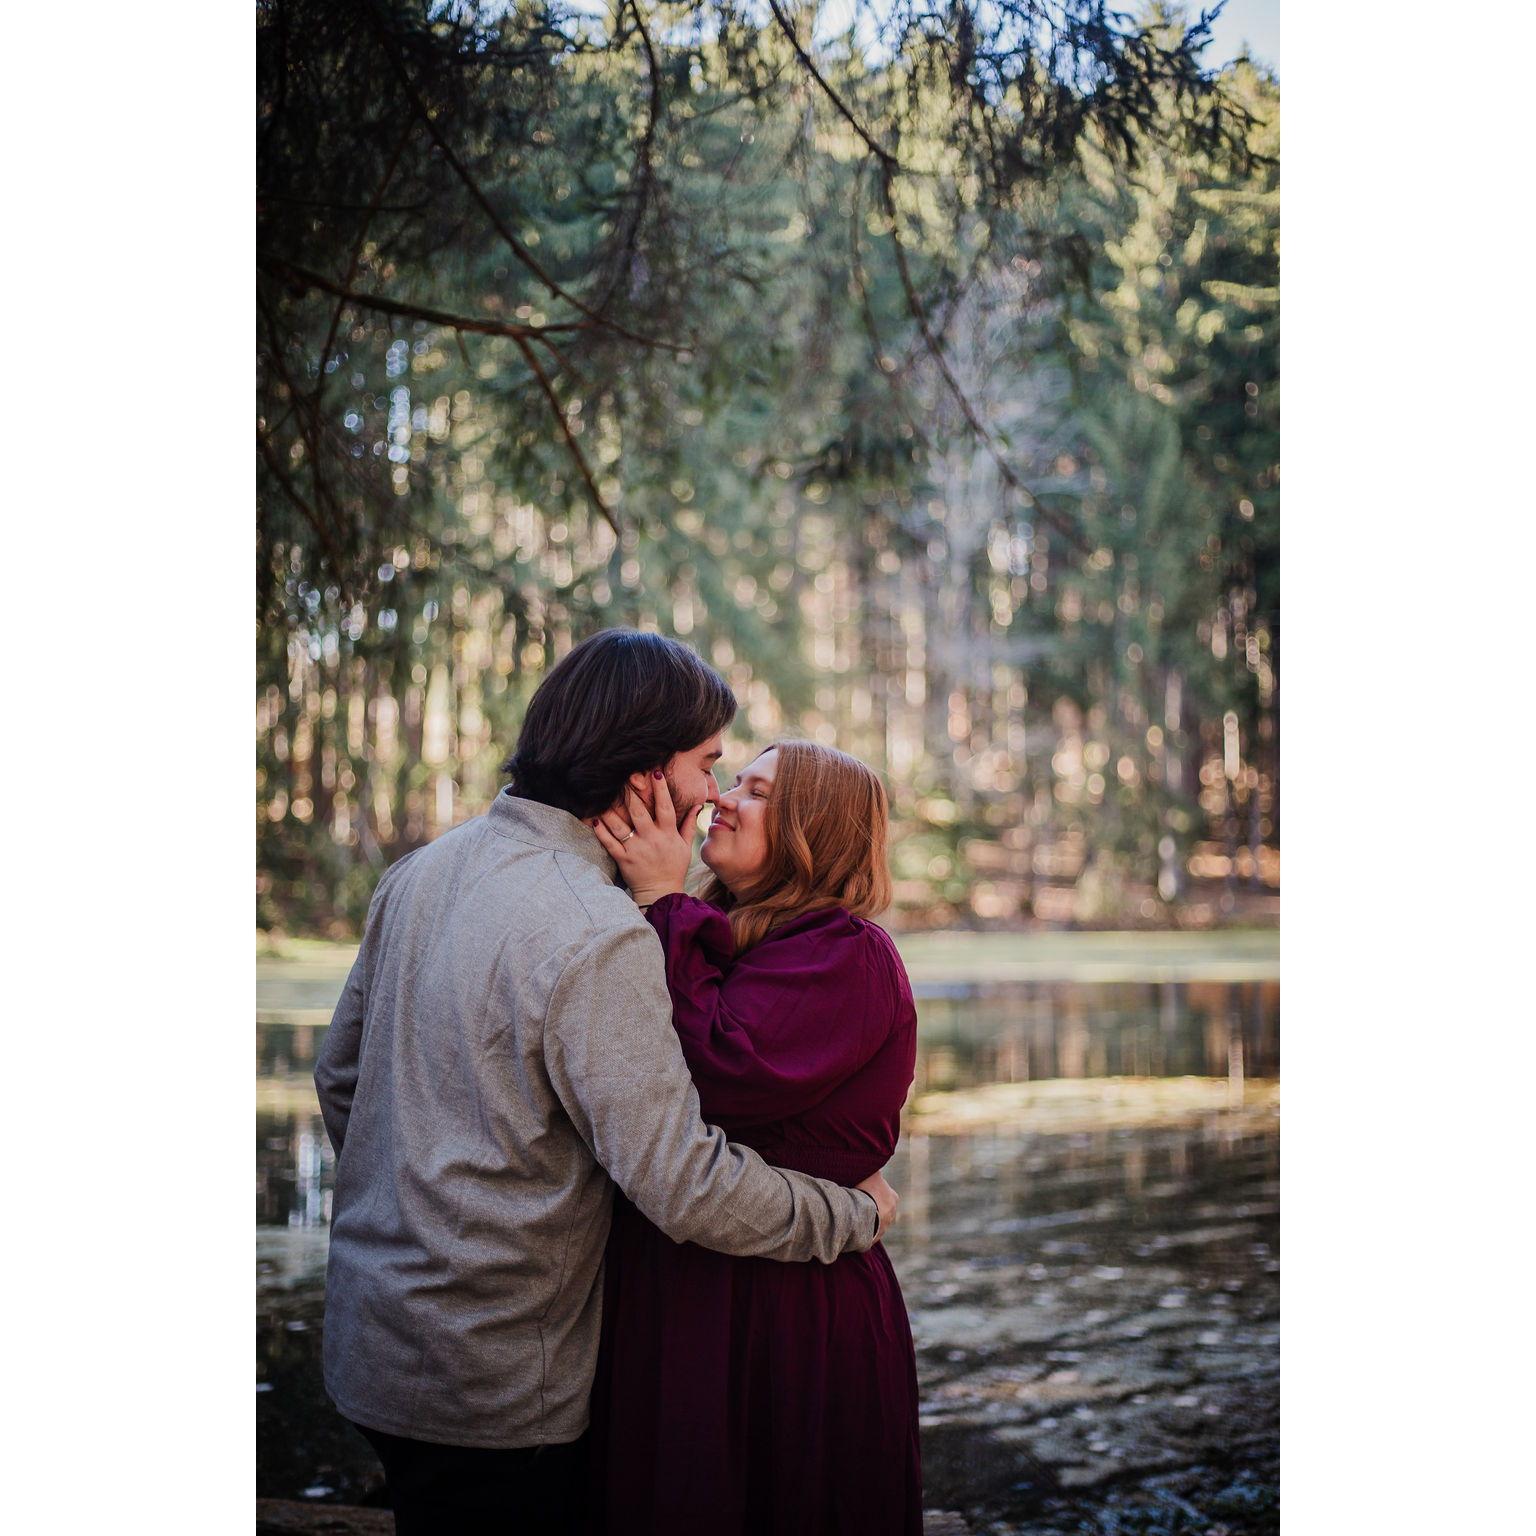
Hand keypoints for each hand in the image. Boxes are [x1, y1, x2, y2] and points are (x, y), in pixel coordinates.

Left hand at [592, 773, 693, 905]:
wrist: (662, 893)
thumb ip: (688, 824)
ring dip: (611, 811)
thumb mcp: (685, 846)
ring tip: (603, 796)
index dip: (661, 789)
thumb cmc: (674, 868)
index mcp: (668, 834)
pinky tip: (595, 819)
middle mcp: (652, 839)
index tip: (655, 772)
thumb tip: (697, 805)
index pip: (665, 807)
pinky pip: (610, 843)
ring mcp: (636, 849)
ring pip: (621, 826)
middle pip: (639, 812)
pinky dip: (601, 831)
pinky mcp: (623, 859)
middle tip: (623, 778)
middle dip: (631, 794)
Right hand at [855, 1168, 898, 1241]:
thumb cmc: (866, 1191)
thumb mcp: (872, 1173)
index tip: (865, 1190)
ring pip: (876, 1221)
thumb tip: (876, 1161)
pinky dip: (862, 1229)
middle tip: (859, 1202)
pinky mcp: (874, 1238)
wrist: (861, 1212)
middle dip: (873, 1206)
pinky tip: (853, 1224)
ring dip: (868, 1218)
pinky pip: (868, 1233)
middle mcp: (892, 1214)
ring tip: (854, 1213)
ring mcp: (884, 1227)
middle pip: (882, 1208)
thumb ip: (875, 1169)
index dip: (875, 1191)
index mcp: (893, 1198)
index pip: (887, 1193)